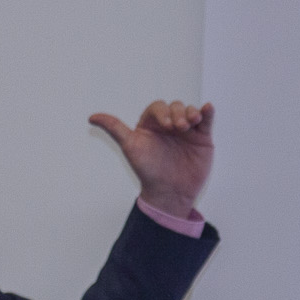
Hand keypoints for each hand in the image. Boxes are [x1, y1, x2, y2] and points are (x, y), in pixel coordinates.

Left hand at [91, 99, 213, 216]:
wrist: (169, 192)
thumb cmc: (148, 171)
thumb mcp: (130, 147)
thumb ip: (114, 128)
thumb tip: (92, 117)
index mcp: (152, 125)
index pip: (157, 108)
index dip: (162, 112)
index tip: (167, 125)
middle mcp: (170, 126)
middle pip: (175, 107)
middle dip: (178, 113)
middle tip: (179, 127)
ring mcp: (187, 131)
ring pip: (191, 111)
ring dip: (192, 112)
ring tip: (192, 123)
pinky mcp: (202, 138)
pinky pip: (207, 120)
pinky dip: (208, 112)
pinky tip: (208, 108)